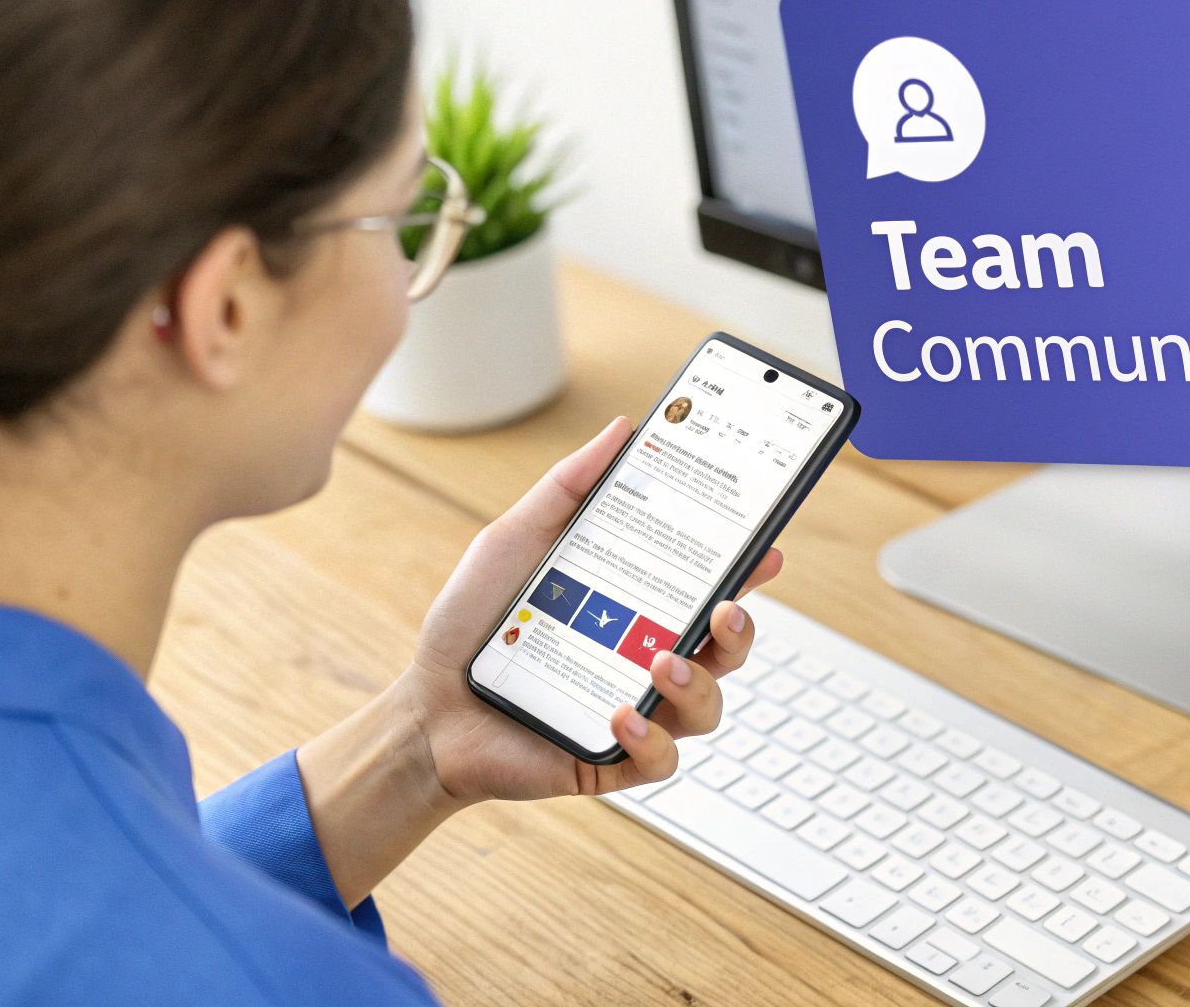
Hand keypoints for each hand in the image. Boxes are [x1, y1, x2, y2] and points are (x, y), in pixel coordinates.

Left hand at [397, 416, 783, 804]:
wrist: (425, 708)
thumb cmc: (472, 625)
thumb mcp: (516, 541)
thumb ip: (567, 487)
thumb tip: (622, 430)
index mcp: (635, 607)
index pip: (707, 588)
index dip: (745, 572)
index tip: (764, 549)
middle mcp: (645, 659)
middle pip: (725, 650)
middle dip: (741, 632)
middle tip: (725, 610)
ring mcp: (636, 711)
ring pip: (706, 707)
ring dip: (697, 685)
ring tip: (662, 664)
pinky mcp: (612, 758)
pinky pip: (659, 760)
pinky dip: (651, 740)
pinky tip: (622, 714)